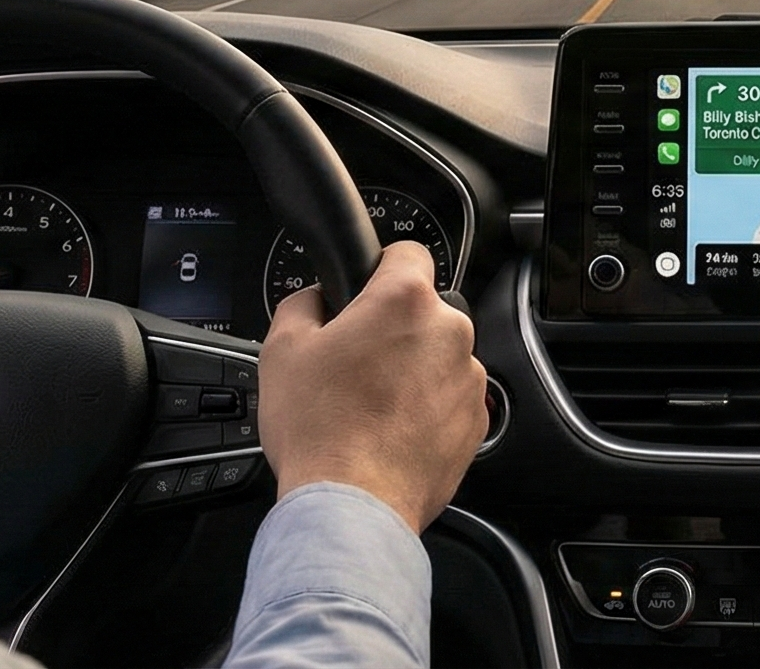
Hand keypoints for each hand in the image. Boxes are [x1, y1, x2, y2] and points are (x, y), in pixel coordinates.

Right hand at [259, 241, 486, 533]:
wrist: (351, 506)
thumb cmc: (319, 430)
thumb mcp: (282, 349)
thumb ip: (304, 303)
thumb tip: (317, 298)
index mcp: (405, 301)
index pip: (407, 252)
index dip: (380, 267)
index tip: (366, 287)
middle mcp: (450, 332)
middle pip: (422, 311)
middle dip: (392, 329)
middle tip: (353, 363)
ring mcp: (469, 379)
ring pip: (438, 357)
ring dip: (411, 371)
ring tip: (369, 406)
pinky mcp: (477, 422)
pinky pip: (450, 399)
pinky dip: (427, 409)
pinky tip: (390, 431)